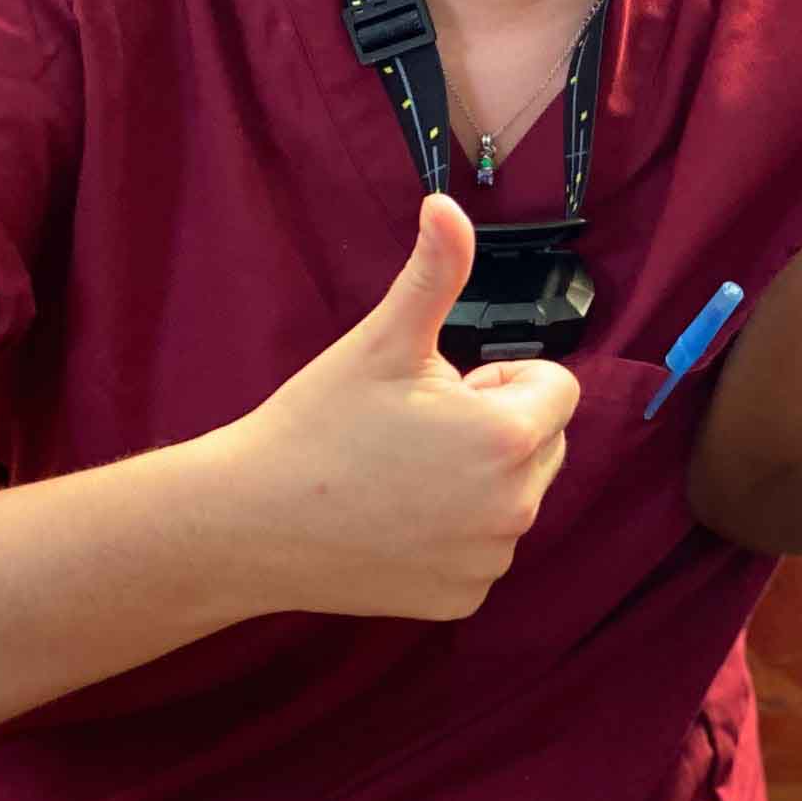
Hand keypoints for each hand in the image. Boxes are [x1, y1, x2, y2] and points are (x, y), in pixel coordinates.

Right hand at [220, 195, 580, 621]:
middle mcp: (516, 507)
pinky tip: (394, 521)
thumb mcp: (383, 341)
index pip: (557, 389)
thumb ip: (434, 271)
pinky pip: (485, 548)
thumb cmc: (315, 424)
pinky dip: (455, 533)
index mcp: (507, 438)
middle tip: (415, 431)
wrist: (243, 523)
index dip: (501, 380)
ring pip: (514, 494)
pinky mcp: (461, 598)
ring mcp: (489, 560)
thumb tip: (448, 202)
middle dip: (496, 427)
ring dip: (478, 479)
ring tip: (399, 475)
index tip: (442, 390)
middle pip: (543, 443)